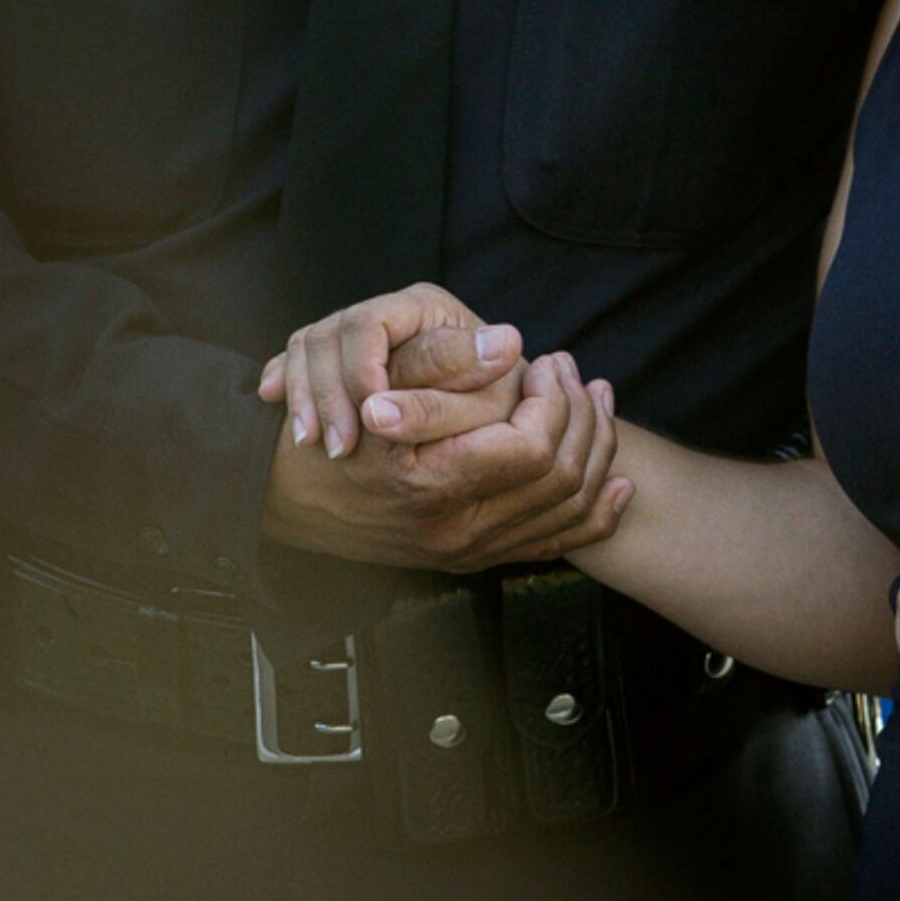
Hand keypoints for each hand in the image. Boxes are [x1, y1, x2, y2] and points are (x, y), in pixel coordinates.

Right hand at [257, 281, 523, 458]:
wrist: (481, 423)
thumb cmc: (490, 408)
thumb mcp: (485, 394)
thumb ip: (471, 374)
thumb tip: (502, 342)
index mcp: (423, 307)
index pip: (370, 325)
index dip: (360, 372)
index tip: (369, 422)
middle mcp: (385, 313)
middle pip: (329, 336)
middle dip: (328, 393)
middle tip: (340, 449)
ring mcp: (355, 334)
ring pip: (306, 349)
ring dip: (304, 397)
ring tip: (312, 443)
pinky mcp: (334, 358)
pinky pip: (292, 362)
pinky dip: (286, 386)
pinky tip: (273, 402)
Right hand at [260, 350, 627, 573]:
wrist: (283, 498)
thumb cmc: (325, 433)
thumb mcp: (372, 383)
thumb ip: (441, 361)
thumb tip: (511, 342)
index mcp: (432, 486)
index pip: (532, 448)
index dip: (553, 399)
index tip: (547, 362)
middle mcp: (456, 531)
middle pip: (562, 479)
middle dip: (581, 416)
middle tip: (573, 372)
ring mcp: (469, 551)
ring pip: (569, 511)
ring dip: (598, 452)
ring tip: (597, 401)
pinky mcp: (476, 558)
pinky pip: (556, 544)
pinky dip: (595, 513)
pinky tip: (616, 481)